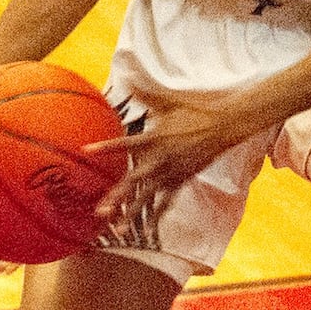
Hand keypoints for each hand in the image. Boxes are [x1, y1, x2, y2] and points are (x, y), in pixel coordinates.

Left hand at [87, 100, 245, 221]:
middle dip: (117, 196)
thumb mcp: (170, 101)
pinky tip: (146, 231)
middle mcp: (161, 158)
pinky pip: (167, 201)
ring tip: (117, 230)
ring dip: (132, 214)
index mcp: (155, 138)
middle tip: (99, 210)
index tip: (85, 150)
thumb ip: (146, 93)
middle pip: (134, 181)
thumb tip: (129, 79)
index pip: (124, 144)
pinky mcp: (182, 180)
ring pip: (148, 197)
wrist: (225, 124)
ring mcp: (172, 172)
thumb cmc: (196, 110)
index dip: (105, 147)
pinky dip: (156, 216)